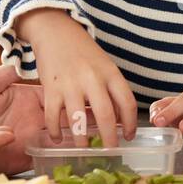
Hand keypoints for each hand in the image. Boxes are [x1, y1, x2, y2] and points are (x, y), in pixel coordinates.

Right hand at [18, 8, 136, 147]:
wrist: (55, 32)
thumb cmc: (83, 52)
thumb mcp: (105, 66)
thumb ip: (112, 89)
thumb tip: (120, 119)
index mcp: (110, 73)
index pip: (127, 103)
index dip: (131, 124)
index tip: (129, 136)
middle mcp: (92, 79)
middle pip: (106, 115)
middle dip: (110, 138)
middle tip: (110, 151)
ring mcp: (70, 84)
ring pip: (78, 121)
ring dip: (82, 139)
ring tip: (84, 148)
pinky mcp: (51, 88)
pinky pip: (53, 116)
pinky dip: (55, 131)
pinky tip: (58, 138)